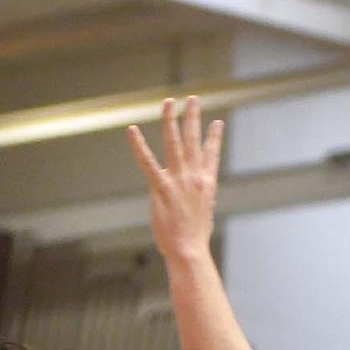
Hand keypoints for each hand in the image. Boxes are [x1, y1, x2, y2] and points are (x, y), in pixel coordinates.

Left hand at [128, 97, 223, 268]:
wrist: (189, 250)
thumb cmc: (195, 238)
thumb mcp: (204, 214)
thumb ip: (200, 199)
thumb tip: (200, 195)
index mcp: (207, 183)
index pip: (212, 154)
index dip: (214, 137)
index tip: (216, 123)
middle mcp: (194, 176)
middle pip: (194, 140)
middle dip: (193, 117)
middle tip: (192, 99)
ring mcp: (178, 180)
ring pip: (174, 142)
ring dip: (171, 120)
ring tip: (169, 102)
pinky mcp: (161, 188)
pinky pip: (147, 162)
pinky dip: (138, 145)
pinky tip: (132, 130)